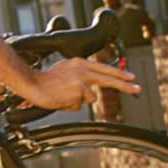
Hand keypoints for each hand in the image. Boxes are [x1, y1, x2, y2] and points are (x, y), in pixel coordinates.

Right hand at [17, 57, 140, 110]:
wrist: (30, 83)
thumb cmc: (44, 80)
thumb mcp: (65, 70)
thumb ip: (81, 74)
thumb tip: (93, 88)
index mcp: (79, 62)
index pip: (104, 67)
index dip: (119, 73)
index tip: (132, 77)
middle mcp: (82, 70)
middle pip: (109, 79)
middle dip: (125, 85)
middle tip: (137, 89)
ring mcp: (81, 81)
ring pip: (90, 97)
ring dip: (78, 100)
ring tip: (62, 96)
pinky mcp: (78, 93)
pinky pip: (79, 104)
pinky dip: (71, 105)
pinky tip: (61, 100)